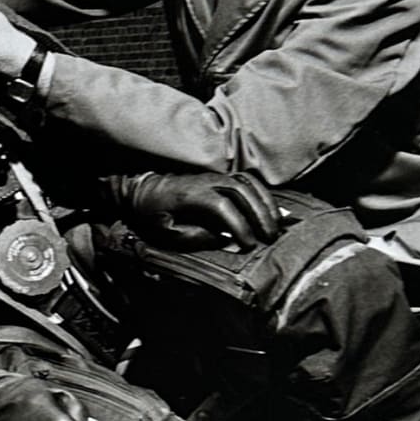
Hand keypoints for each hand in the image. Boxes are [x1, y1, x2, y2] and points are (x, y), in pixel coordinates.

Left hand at [114, 171, 281, 250]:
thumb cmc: (152, 214)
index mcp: (190, 195)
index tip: (249, 244)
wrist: (144, 191)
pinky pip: (247, 180)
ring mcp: (215, 176)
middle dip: (260, 215)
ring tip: (276, 225)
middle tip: (270, 237)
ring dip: (265, 204)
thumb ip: (195, 236)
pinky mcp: (220, 177)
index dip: (239, 225)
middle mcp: (207, 181)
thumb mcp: (166, 232)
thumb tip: (225, 239)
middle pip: (242, 192)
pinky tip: (270, 209)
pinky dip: (262, 194)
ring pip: (248, 184)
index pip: (222, 206)